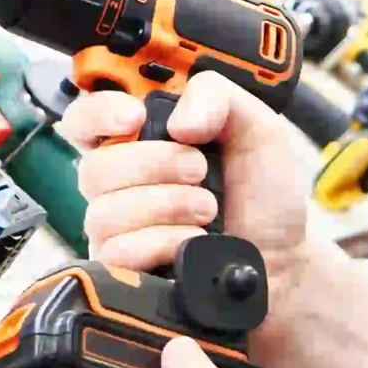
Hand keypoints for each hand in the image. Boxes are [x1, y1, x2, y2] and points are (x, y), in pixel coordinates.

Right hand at [63, 72, 321, 353]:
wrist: (282, 255)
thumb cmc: (262, 193)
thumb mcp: (256, 126)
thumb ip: (218, 98)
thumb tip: (178, 122)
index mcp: (142, 138)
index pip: (85, 118)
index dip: (98, 114)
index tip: (134, 117)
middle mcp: (121, 182)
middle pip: (95, 167)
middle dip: (155, 165)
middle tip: (200, 170)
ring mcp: (119, 228)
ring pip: (104, 212)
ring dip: (166, 206)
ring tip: (207, 209)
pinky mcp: (124, 269)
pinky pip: (119, 251)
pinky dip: (163, 242)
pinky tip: (192, 241)